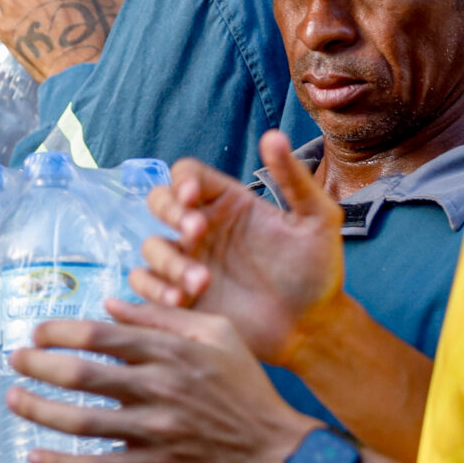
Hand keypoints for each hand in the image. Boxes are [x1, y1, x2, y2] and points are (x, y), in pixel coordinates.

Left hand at [8, 297, 316, 462]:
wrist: (277, 453)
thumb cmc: (248, 390)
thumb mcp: (218, 334)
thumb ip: (162, 317)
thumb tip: (109, 303)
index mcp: (171, 351)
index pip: (101, 334)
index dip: (60, 331)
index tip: (37, 332)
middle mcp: (159, 387)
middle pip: (82, 374)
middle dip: (38, 365)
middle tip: (13, 360)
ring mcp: (155, 430)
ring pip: (82, 420)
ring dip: (39, 410)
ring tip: (13, 399)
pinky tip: (35, 456)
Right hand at [133, 129, 346, 365]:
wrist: (312, 327)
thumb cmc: (318, 271)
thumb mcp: (317, 219)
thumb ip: (294, 179)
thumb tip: (273, 135)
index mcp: (229, 203)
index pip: (189, 175)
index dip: (182, 180)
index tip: (192, 195)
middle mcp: (203, 228)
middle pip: (159, 201)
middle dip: (169, 210)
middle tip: (197, 231)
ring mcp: (189, 262)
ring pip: (152, 246)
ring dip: (169, 260)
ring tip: (202, 281)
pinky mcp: (181, 297)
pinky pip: (145, 284)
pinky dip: (152, 288)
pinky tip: (181, 298)